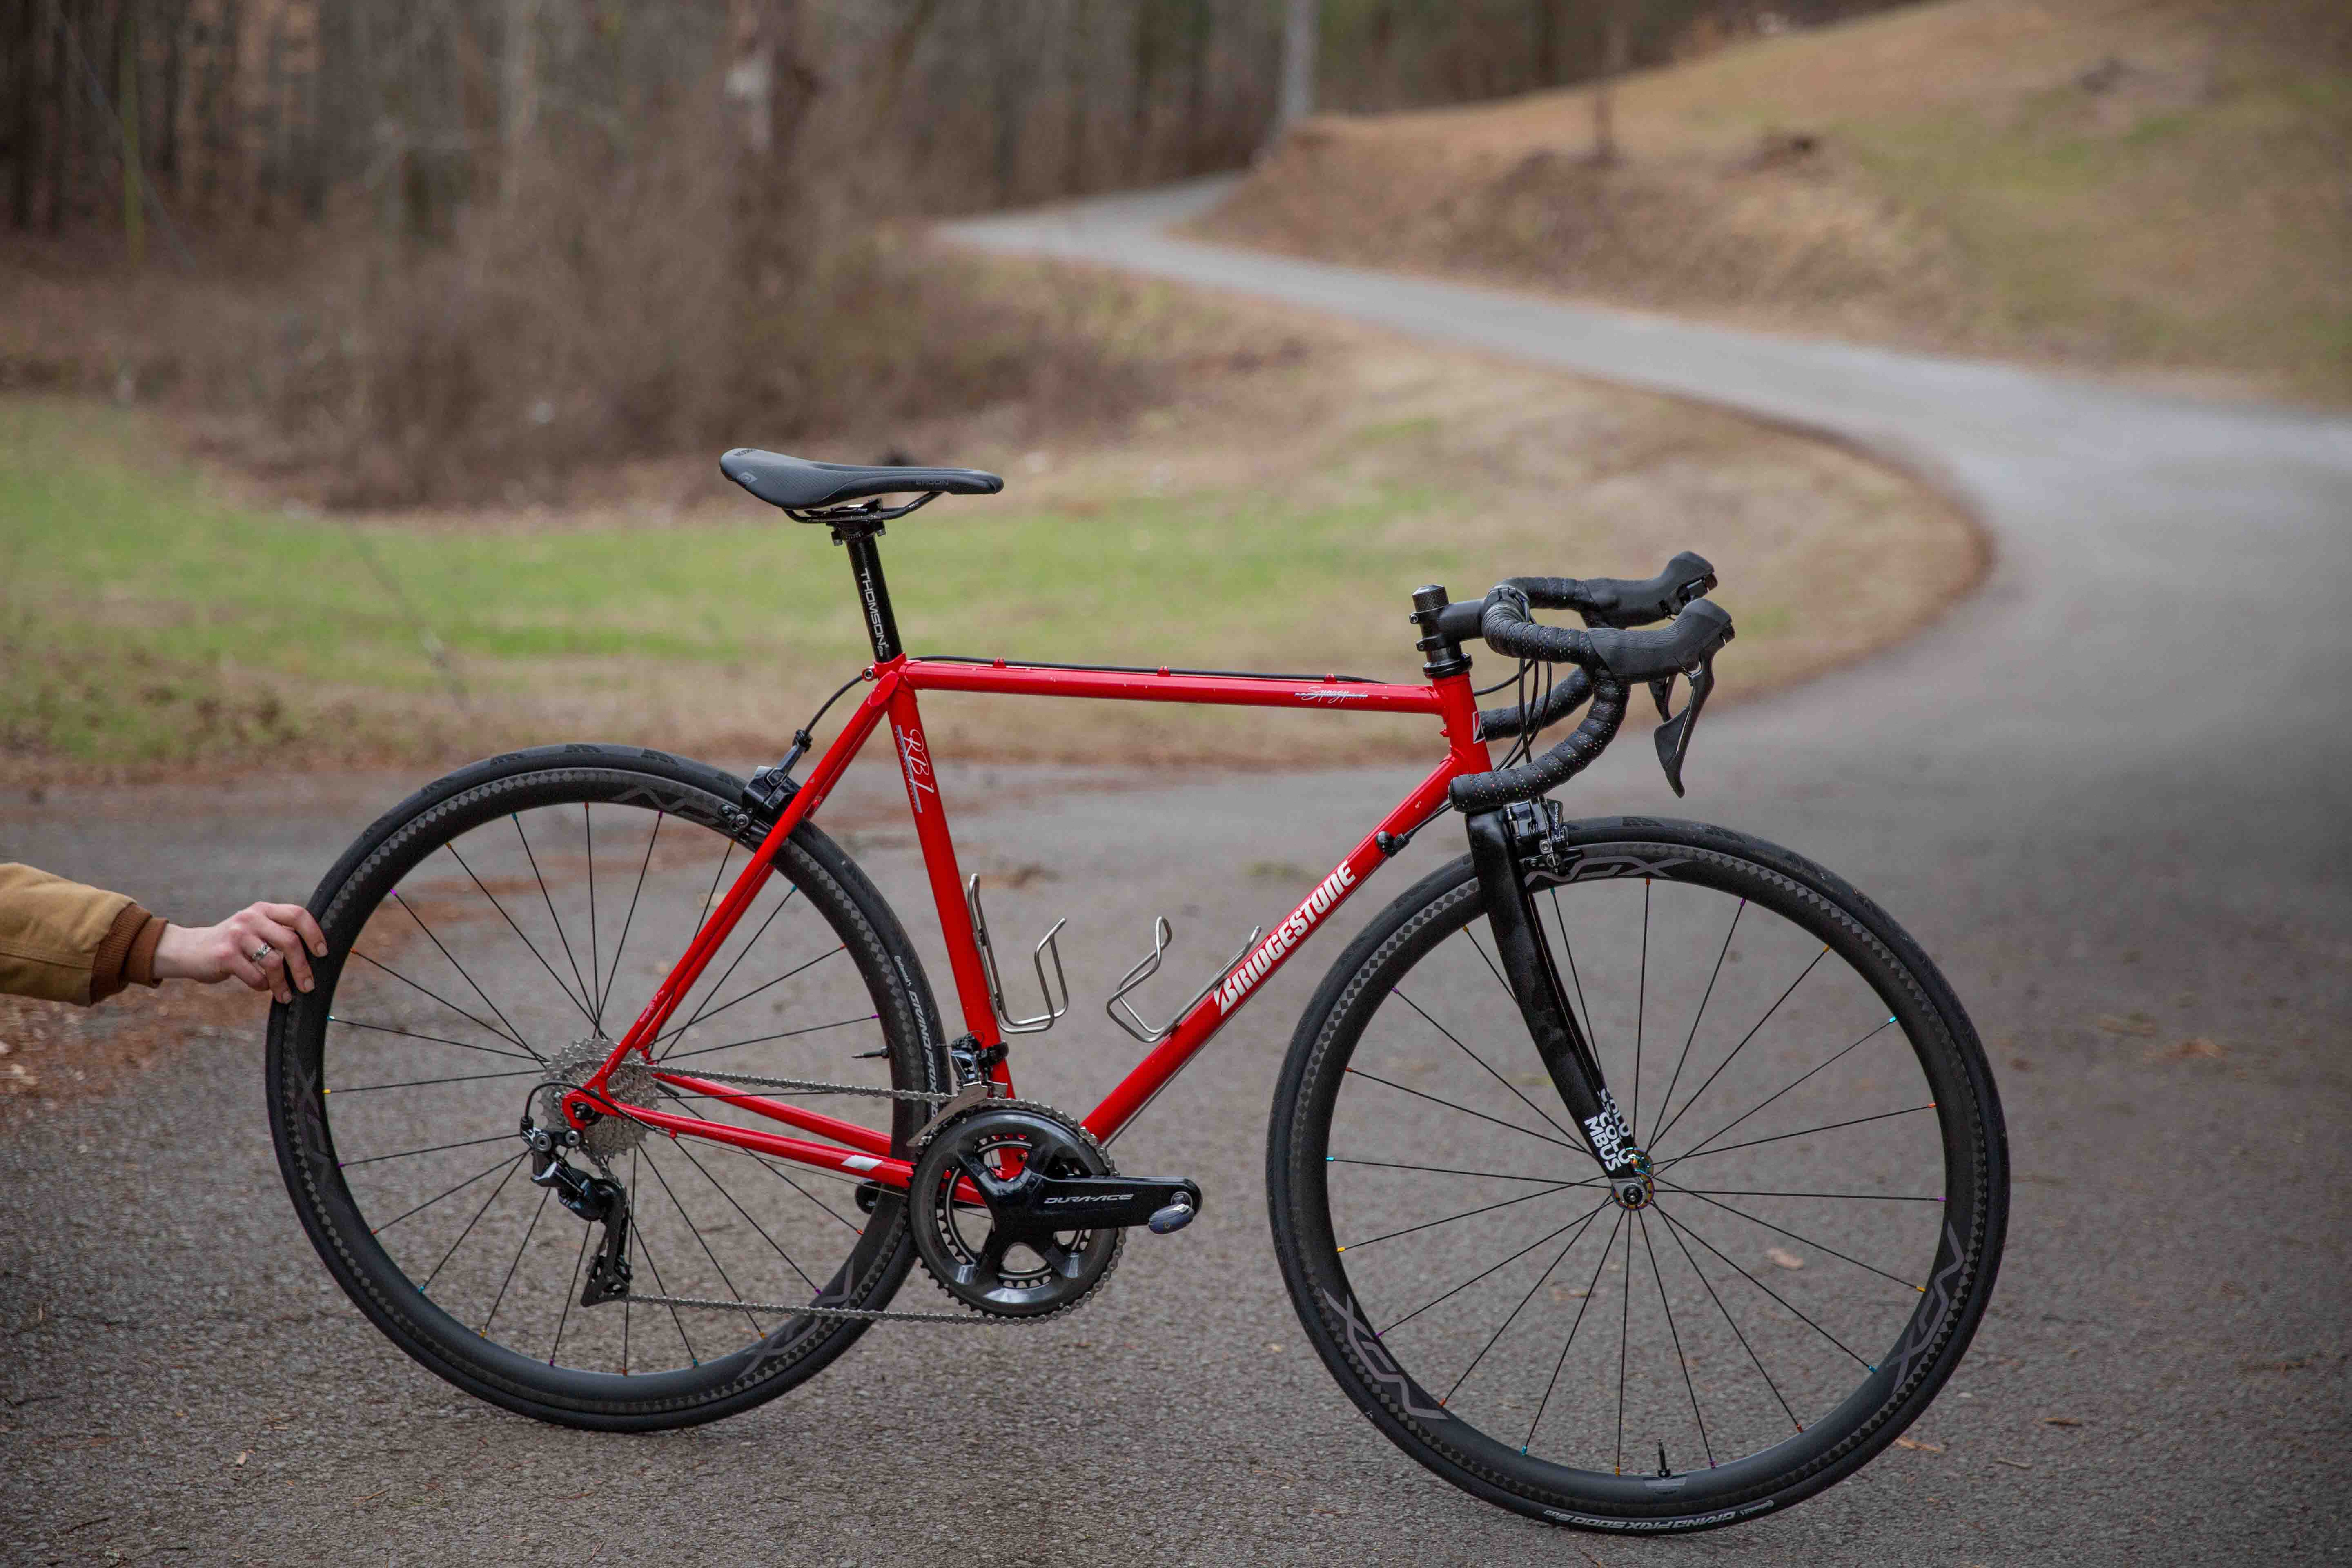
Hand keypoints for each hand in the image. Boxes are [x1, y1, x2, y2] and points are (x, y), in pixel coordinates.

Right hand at [152, 902, 329, 1003]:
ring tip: (285, 995)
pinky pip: (255, 977)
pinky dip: (263, 986)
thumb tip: (316, 954)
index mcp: (263, 910)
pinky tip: (262, 986)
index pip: (298, 914)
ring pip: (274, 962)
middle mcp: (251, 918)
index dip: (314, 934)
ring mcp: (237, 935)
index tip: (323, 953)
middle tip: (309, 986)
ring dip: (283, 983)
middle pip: (290, 942)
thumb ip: (279, 933)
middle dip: (303, 968)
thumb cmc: (233, 943)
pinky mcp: (225, 955)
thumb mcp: (255, 929)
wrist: (190, 950)